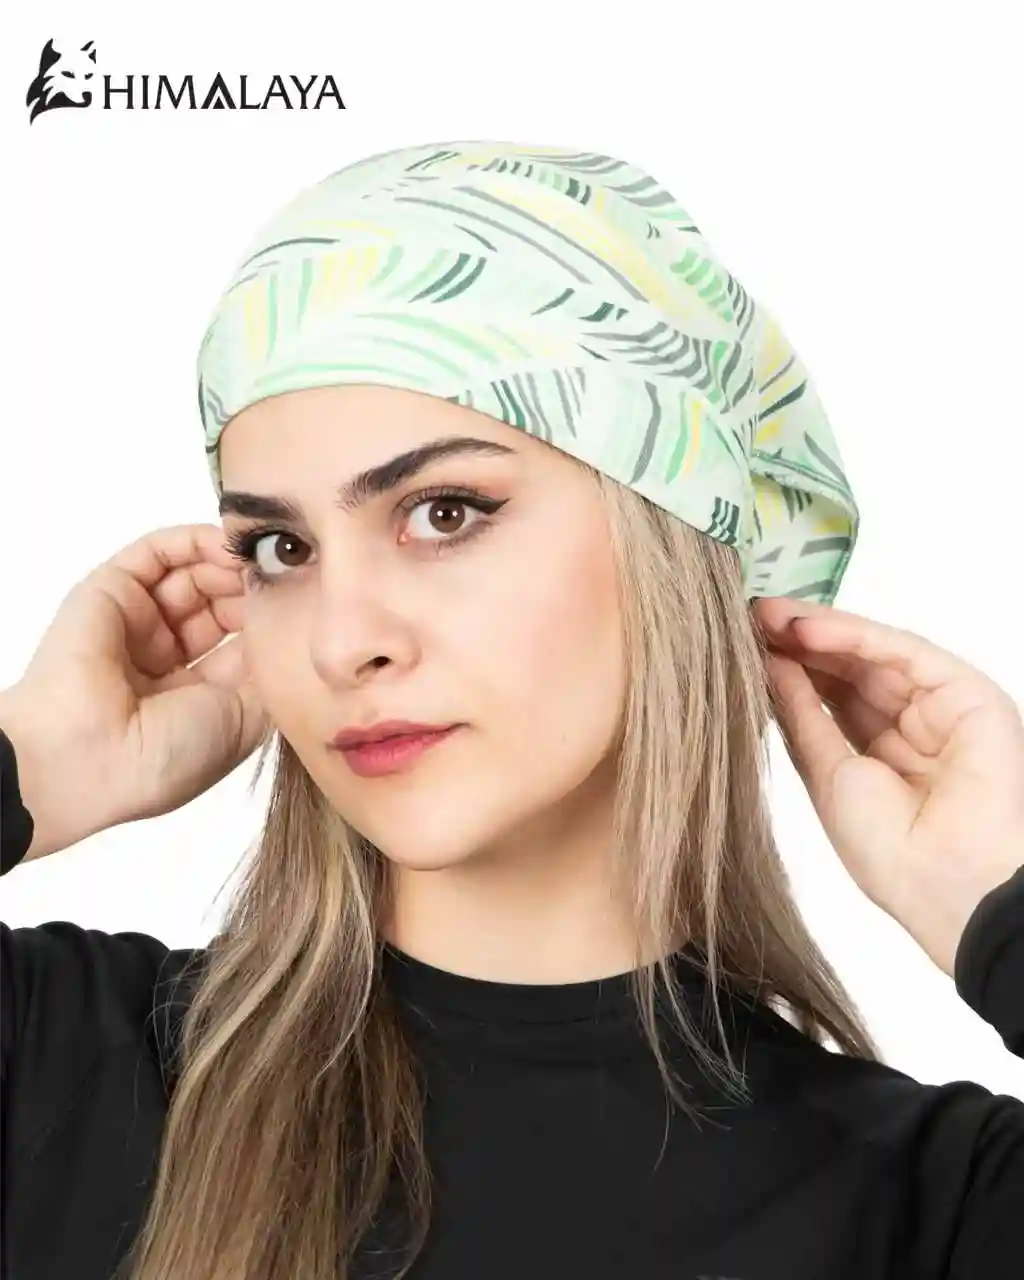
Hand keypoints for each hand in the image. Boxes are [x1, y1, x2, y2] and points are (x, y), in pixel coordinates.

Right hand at [1, 524, 269, 859]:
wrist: (92, 756)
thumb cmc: (167, 755)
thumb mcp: (244, 721)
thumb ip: (270, 672)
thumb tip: (291, 631)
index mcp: (197, 696)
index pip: (243, 641)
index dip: (272, 620)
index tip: (309, 604)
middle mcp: (167, 657)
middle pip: (222, 603)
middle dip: (254, 589)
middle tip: (288, 577)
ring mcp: (138, 622)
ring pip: (193, 574)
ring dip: (230, 563)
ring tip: (260, 560)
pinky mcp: (111, 590)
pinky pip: (157, 553)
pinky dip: (193, 541)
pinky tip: (226, 543)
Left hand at [752, 597, 1023, 976]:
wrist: (944, 879)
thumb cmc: (888, 850)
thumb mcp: (825, 773)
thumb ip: (801, 715)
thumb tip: (769, 665)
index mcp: (880, 757)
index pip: (829, 698)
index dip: (788, 669)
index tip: (741, 644)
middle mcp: (912, 727)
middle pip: (848, 670)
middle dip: (797, 643)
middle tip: (747, 617)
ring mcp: (940, 707)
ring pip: (872, 654)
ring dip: (818, 631)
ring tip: (767, 616)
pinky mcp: (965, 691)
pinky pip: (901, 651)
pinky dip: (853, 634)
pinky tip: (806, 628)